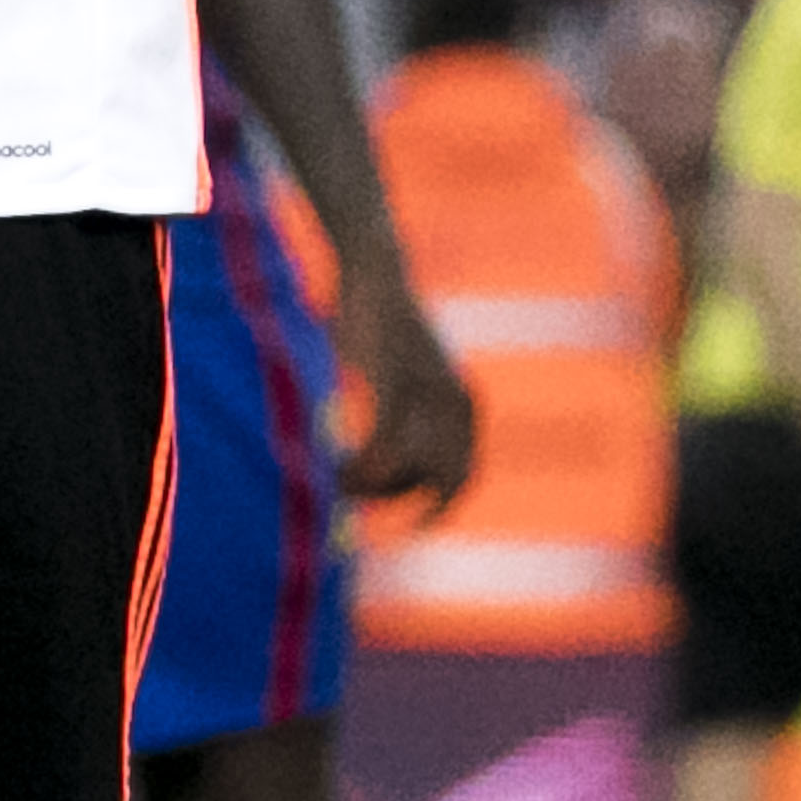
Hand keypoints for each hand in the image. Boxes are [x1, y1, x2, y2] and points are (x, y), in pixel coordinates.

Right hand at [335, 283, 479, 517]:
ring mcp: (428, 397)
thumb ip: (407, 412)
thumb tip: (386, 460)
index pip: (461, 478)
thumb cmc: (381, 325)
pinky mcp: (396, 387)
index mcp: (465, 407)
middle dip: (398, 501)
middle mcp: (457, 406)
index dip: (434, 508)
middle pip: (440, 482)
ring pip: (407, 470)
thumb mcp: (404, 373)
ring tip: (337, 477)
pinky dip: (360, 467)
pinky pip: (383, 448)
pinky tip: (336, 464)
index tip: (402, 524)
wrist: (376, 276)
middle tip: (356, 500)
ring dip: (370, 487)